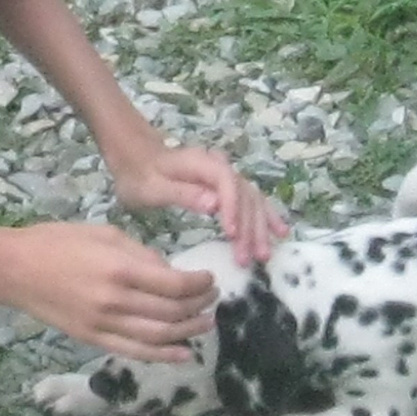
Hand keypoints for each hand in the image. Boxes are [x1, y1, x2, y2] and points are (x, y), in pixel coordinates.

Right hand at [0, 221, 218, 363]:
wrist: (14, 269)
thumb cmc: (57, 241)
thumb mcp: (104, 233)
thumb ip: (140, 253)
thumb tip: (170, 272)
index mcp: (119, 268)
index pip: (174, 285)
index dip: (199, 284)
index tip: (210, 279)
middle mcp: (115, 301)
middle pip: (171, 312)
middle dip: (198, 306)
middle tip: (212, 298)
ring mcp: (103, 324)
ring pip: (158, 336)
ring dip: (188, 332)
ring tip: (206, 324)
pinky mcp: (93, 339)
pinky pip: (134, 352)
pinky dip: (162, 355)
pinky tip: (183, 353)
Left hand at [109, 143, 289, 267]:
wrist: (136, 157)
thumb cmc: (139, 174)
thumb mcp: (152, 187)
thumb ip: (183, 194)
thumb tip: (214, 204)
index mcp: (201, 164)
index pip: (227, 184)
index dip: (233, 209)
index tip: (232, 236)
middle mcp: (220, 166)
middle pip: (243, 194)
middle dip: (249, 227)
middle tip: (248, 258)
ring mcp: (226, 175)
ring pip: (251, 199)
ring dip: (259, 227)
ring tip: (264, 255)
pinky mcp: (227, 186)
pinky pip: (251, 200)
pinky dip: (265, 216)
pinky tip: (280, 231)